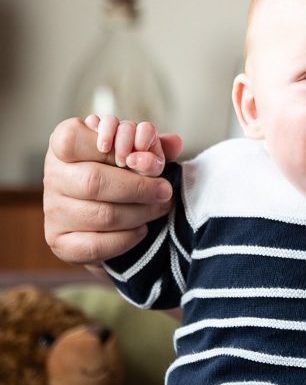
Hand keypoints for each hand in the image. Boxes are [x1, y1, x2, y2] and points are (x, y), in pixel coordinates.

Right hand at [42, 117, 182, 264]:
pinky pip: (94, 245)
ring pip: (100, 215)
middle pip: (93, 181)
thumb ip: (153, 144)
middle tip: (165, 191)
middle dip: (139, 187)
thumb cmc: (123, 168)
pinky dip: (126, 239)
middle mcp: (53, 175)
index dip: (111, 146)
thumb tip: (175, 144)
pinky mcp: (59, 241)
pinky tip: (142, 229)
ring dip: (140, 212)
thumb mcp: (137, 148)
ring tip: (160, 207)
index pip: (74, 139)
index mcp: (65, 143)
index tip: (137, 154)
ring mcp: (52, 210)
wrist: (107, 210)